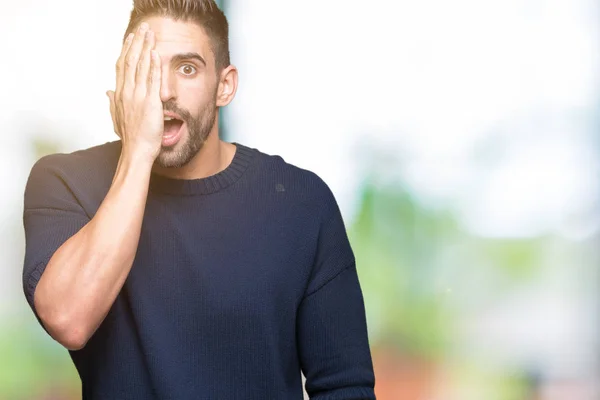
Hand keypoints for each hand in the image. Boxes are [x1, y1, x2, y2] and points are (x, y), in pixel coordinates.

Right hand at [107, 23, 162, 161]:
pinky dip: (153, 65)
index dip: (126, 50)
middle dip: (136, 43)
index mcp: (120, 95)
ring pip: (140, 66)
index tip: (130, 38)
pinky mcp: (149, 103)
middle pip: (130, 61)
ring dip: (145, 48)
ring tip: (150, 33)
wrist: (136, 151)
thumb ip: (113, 102)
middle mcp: (126, 93)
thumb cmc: (131, 137)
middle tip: (142, 28)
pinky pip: (151, 80)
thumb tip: (107, 92)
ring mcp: (137, 97)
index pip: (122, 67)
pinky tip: (155, 53)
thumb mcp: (118, 117)